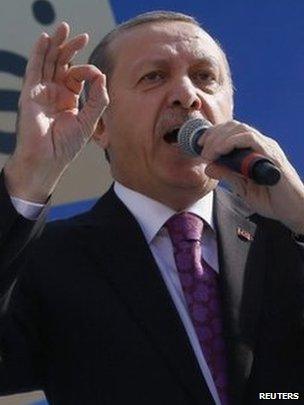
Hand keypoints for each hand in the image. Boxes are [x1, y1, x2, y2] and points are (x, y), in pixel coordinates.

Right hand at [4, 22, 108, 201]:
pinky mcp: (31, 94)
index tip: (96, 75)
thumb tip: (102, 76)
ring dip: (56, 45)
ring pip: (48, 62)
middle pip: (61, 64)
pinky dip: (39, 53)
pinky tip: (45, 40)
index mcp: (68, 100)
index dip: (87, 71)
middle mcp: (54, 93)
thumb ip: (98, 100)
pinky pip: (34, 69)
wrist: (48, 159)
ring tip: (64, 29)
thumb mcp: (89, 121)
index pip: (76, 76)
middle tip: (81, 35)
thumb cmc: (66, 146)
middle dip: (70, 48)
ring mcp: (41, 92)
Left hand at [201, 120, 303, 232]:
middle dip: (213, 134)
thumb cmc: (271, 199)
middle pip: (233, 126)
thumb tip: (208, 166)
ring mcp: (267, 148)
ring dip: (219, 138)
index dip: (213, 134)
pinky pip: (250, 139)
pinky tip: (221, 151)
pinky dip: (231, 142)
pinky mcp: (271, 155)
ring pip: (240, 129)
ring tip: (209, 153)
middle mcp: (261, 144)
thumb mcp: (242, 187)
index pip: (232, 131)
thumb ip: (227, 174)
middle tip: (201, 149)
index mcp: (253, 150)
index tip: (199, 144)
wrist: (293, 210)